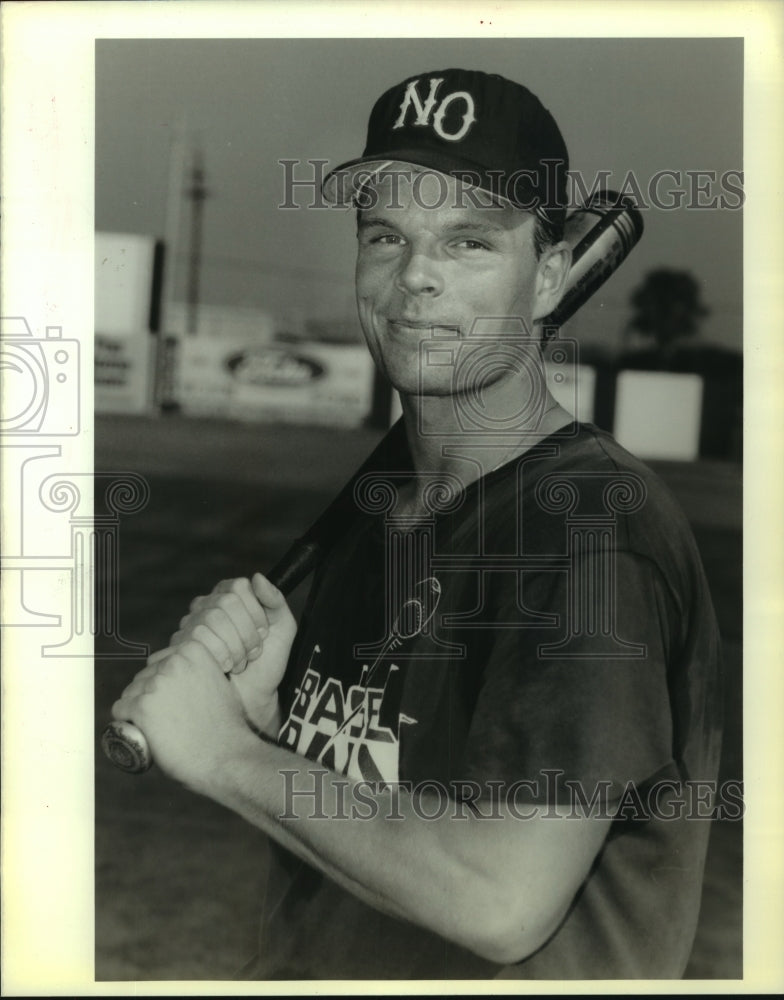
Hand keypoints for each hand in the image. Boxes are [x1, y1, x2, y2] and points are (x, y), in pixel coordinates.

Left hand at [111, 640, 256, 794]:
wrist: (226, 755)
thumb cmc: (226, 725)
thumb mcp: (219, 682)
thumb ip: (200, 671)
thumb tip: (184, 674)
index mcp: (193, 650)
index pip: (159, 661)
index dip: (161, 682)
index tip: (169, 699)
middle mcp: (173, 662)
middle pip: (143, 676)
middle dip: (148, 695)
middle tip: (163, 717)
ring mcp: (157, 684)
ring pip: (130, 693)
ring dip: (136, 708)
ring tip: (155, 727)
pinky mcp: (142, 707)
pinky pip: (120, 710)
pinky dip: (125, 721)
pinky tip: (138, 731)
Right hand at [168, 573, 296, 734]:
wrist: (252, 698)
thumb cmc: (267, 663)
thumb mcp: (283, 628)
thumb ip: (275, 600)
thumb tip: (257, 577)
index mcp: (231, 595)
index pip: (238, 586)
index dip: (255, 611)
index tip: (264, 633)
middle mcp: (207, 605)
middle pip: (225, 603)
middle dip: (247, 632)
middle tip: (253, 651)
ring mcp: (190, 624)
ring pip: (211, 620)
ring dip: (234, 647)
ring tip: (240, 662)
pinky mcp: (180, 646)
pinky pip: (197, 639)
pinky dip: (220, 656)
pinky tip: (225, 668)